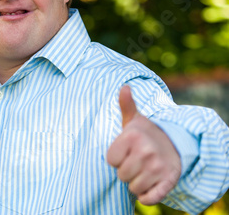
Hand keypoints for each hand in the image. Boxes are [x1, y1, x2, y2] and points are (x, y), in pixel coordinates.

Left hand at [106, 86, 180, 204]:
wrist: (175, 146)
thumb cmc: (145, 135)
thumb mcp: (133, 120)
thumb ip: (126, 105)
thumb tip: (124, 86)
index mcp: (132, 136)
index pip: (110, 160)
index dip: (116, 157)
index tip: (126, 150)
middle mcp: (146, 151)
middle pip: (121, 175)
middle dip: (126, 170)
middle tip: (136, 161)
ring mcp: (158, 168)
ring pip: (133, 187)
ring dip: (136, 182)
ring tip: (143, 170)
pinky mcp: (168, 182)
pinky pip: (148, 199)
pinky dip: (146, 196)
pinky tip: (150, 184)